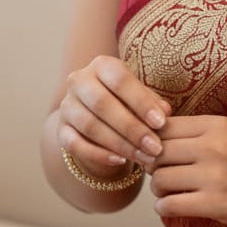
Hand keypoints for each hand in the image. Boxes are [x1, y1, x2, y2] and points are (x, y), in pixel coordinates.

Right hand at [56, 55, 170, 178]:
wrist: (98, 116)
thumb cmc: (127, 101)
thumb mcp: (141, 96)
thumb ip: (152, 101)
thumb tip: (165, 112)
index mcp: (102, 65)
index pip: (120, 80)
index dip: (141, 102)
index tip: (161, 123)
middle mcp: (79, 81)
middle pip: (102, 104)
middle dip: (132, 128)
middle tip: (155, 146)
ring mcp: (67, 105)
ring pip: (90, 126)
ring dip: (120, 144)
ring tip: (145, 157)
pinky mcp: (61, 129)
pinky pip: (75, 144)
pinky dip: (99, 155)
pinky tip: (120, 161)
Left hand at [150, 115, 226, 226]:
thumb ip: (195, 134)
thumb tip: (150, 140)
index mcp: (217, 125)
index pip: (165, 127)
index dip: (153, 141)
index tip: (156, 153)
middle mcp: (214, 146)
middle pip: (158, 152)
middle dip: (152, 165)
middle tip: (160, 173)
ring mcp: (214, 175)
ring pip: (160, 178)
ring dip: (157, 188)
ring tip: (167, 191)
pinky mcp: (215, 204)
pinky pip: (169, 204)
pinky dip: (163, 207)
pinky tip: (170, 206)